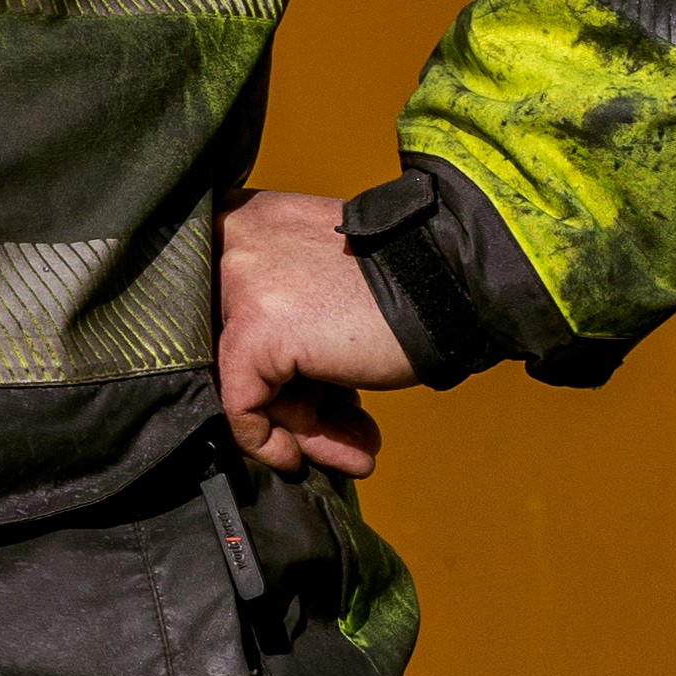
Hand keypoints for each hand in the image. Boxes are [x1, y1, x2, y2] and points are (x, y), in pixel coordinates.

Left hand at [215, 189, 414, 477]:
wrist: (456, 280)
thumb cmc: (405, 282)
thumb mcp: (325, 275)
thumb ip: (288, 312)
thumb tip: (271, 385)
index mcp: (245, 218)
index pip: (219, 310)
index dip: (262, 361)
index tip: (300, 396)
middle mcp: (232, 242)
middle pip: (232, 347)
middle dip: (288, 400)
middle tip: (337, 430)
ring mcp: (241, 284)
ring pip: (244, 379)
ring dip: (301, 427)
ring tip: (350, 452)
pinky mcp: (258, 328)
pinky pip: (243, 404)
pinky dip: (268, 440)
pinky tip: (302, 457)